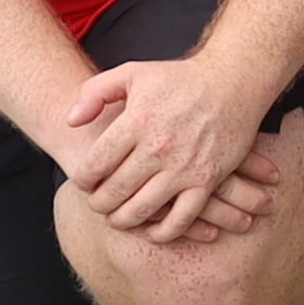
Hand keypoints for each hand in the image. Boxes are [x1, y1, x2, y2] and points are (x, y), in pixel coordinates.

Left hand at [61, 57, 275, 239]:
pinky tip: (152, 229)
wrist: (233, 81)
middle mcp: (158, 147)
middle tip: (97, 202)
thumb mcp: (132, 72)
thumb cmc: (179, 78)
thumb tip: (71, 120)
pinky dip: (162, 232)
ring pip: (141, 210)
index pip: (95, 164)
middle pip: (114, 191)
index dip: (82, 179)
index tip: (83, 181)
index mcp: (137, 121)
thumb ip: (95, 92)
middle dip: (98, 203)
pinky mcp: (207, 180)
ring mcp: (184, 167)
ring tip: (116, 217)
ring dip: (122, 220)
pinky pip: (180, 219)